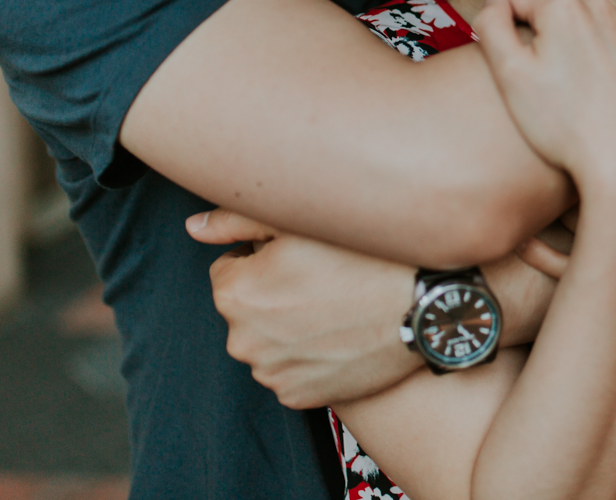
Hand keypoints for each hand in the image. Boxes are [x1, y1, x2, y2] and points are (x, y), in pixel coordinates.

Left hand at [187, 209, 420, 408]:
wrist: (422, 309)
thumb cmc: (365, 257)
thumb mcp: (300, 223)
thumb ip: (237, 218)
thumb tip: (193, 227)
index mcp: (234, 293)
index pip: (231, 269)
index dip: (266, 259)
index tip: (303, 259)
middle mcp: (241, 339)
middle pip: (248, 308)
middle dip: (274, 295)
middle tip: (324, 281)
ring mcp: (270, 373)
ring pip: (269, 341)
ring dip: (290, 328)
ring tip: (337, 308)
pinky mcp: (298, 397)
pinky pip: (292, 371)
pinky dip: (308, 357)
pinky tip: (340, 336)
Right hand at [474, 0, 615, 199]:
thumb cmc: (561, 125)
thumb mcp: (509, 76)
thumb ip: (492, 26)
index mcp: (561, 8)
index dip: (499, 15)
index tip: (498, 45)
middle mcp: (598, 4)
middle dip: (533, 7)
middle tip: (524, 46)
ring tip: (556, 34)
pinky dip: (610, 1)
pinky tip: (599, 21)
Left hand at [515, 140, 615, 353]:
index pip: (608, 152)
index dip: (586, 142)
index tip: (570, 130)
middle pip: (577, 180)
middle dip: (556, 164)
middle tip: (532, 150)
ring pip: (563, 218)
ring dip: (542, 202)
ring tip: (518, 184)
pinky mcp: (612, 286)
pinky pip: (558, 266)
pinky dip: (533, 250)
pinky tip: (517, 236)